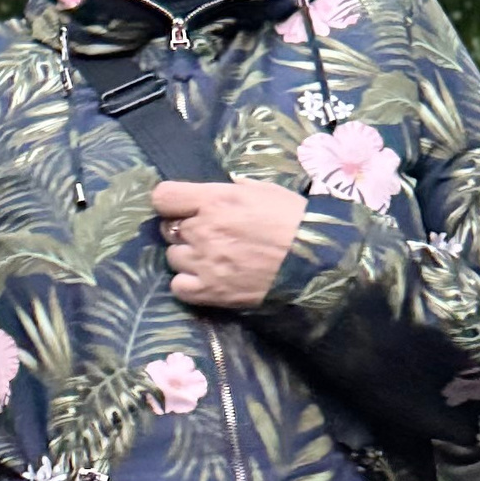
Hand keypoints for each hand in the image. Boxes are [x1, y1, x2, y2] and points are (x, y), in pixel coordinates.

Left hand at [153, 177, 304, 308]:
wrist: (315, 262)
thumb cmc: (295, 220)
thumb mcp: (266, 190)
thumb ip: (235, 189)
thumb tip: (223, 189)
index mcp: (214, 200)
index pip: (163, 196)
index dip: (171, 202)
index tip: (183, 207)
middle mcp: (202, 230)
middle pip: (167, 228)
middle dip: (183, 229)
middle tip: (206, 235)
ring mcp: (203, 262)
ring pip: (172, 257)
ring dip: (187, 257)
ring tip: (211, 259)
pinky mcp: (209, 291)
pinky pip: (178, 286)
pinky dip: (187, 283)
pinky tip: (205, 279)